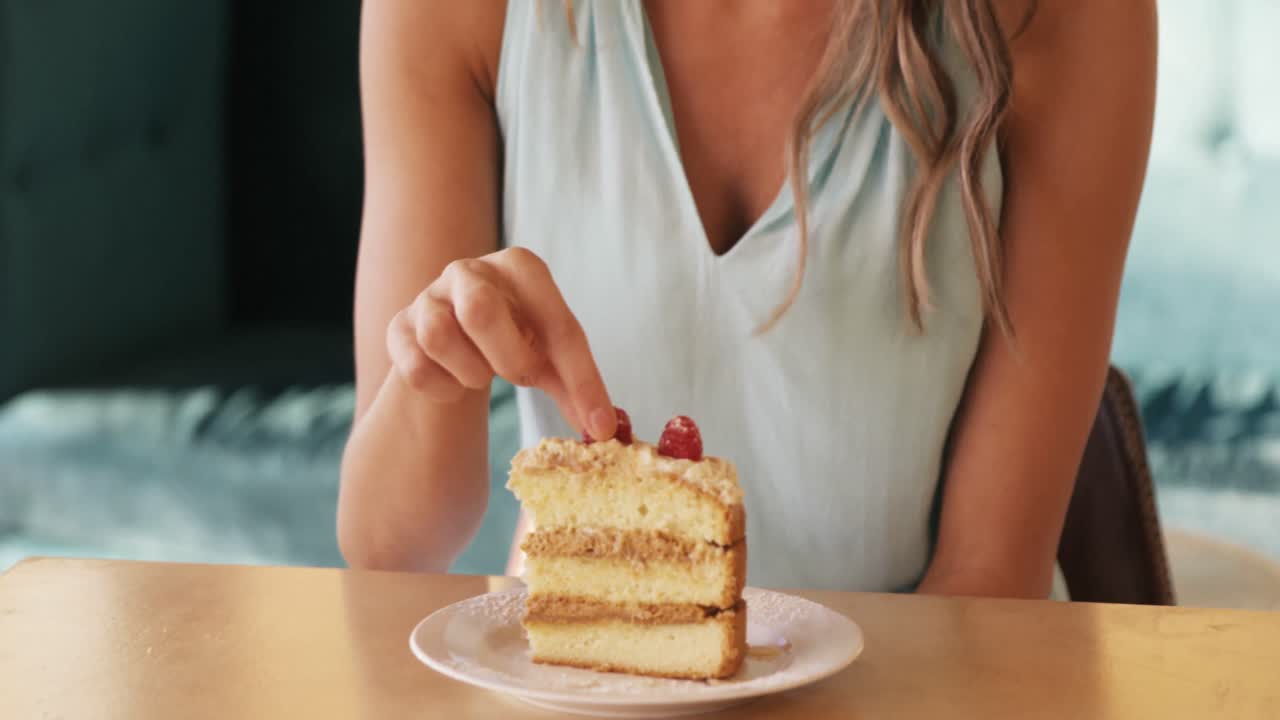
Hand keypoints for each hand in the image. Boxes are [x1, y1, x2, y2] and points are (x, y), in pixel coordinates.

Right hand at [386, 247, 616, 439]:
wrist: (456, 335)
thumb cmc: (514, 339)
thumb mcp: (551, 357)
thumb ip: (577, 388)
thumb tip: (603, 428)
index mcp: (521, 268)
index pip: (558, 323)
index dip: (583, 380)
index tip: (600, 424)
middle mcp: (470, 270)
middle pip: (479, 309)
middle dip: (509, 358)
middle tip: (520, 375)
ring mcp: (429, 296)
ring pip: (439, 336)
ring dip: (470, 372)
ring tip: (481, 373)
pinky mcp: (399, 327)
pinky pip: (416, 366)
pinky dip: (442, 388)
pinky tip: (453, 381)